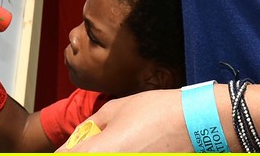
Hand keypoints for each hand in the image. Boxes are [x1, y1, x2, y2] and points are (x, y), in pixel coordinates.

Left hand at [58, 88, 190, 151]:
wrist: (195, 124)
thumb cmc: (156, 111)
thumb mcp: (117, 108)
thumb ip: (93, 125)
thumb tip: (81, 136)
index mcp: (101, 151)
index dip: (64, 152)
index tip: (68, 148)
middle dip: (85, 152)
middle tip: (90, 144)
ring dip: (106, 152)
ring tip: (119, 143)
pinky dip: (124, 155)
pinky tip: (133, 148)